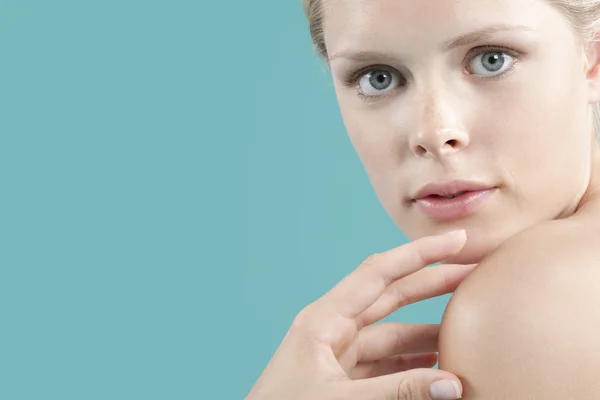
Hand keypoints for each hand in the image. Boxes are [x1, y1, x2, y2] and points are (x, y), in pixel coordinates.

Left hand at [246, 230, 475, 399]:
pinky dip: (414, 362)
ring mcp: (339, 354)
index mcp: (323, 320)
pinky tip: (440, 365)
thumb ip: (396, 390)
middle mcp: (333, 329)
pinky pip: (387, 362)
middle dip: (433, 282)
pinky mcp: (344, 378)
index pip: (378, 273)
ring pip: (393, 332)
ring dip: (429, 330)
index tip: (456, 241)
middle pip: (391, 295)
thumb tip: (453, 384)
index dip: (419, 254)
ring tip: (468, 326)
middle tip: (474, 271)